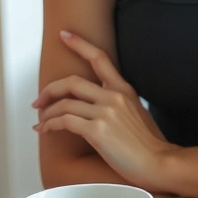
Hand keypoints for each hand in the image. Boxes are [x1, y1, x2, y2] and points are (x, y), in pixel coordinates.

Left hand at [32, 31, 176, 187]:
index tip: (64, 35)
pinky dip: (50, 125)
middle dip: (50, 90)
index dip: (79, 44)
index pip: (99, 58)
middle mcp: (113, 96)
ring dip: (47, 112)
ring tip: (41, 121)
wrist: (157, 162)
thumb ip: (118, 103)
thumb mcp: (136, 112)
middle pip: (72, 82)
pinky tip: (46, 130)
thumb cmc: (148, 143)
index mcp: (124, 89)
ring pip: (65, 103)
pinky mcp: (97, 131)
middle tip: (39, 101)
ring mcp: (105, 113)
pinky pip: (65, 121)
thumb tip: (97, 104)